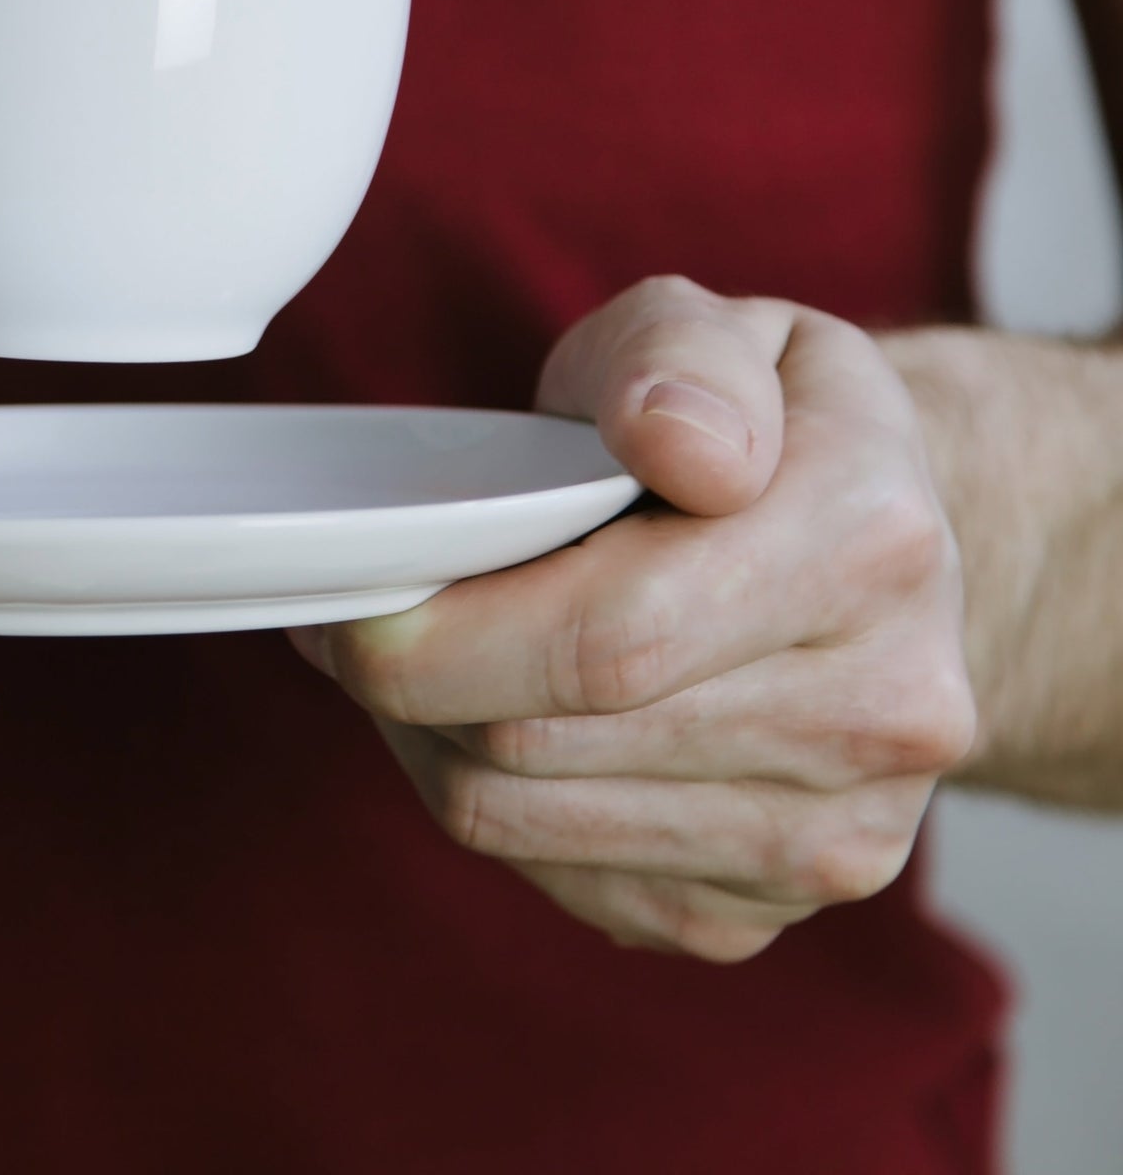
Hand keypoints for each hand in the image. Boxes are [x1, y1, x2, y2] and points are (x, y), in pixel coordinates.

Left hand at [289, 277, 976, 961]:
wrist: (885, 555)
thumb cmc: (758, 428)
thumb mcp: (718, 331)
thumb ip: (679, 361)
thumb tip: (681, 445)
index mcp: (871, 544)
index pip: (610, 636)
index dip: (443, 635)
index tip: (354, 597)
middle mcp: (882, 711)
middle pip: (546, 741)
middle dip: (410, 681)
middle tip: (355, 614)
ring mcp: (834, 834)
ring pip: (526, 822)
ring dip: (431, 741)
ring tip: (420, 654)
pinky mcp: (763, 910)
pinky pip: (555, 879)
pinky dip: (489, 802)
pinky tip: (492, 716)